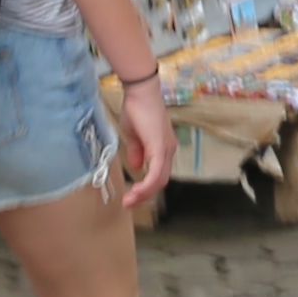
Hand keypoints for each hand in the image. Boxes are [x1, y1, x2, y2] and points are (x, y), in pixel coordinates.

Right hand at [113, 70, 176, 210]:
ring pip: (159, 180)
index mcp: (163, 149)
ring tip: (129, 201)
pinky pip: (156, 173)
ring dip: (144, 193)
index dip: (146, 187)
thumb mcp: (135, 136)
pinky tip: (136, 191)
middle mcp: (168, 151)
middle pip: (161, 181)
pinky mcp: (160, 148)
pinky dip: (146, 185)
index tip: (131, 196)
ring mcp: (166, 150)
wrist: (140, 93)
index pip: (159, 175)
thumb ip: (137, 152)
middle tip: (129, 203)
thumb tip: (136, 167)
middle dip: (144, 195)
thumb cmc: (136, 110)